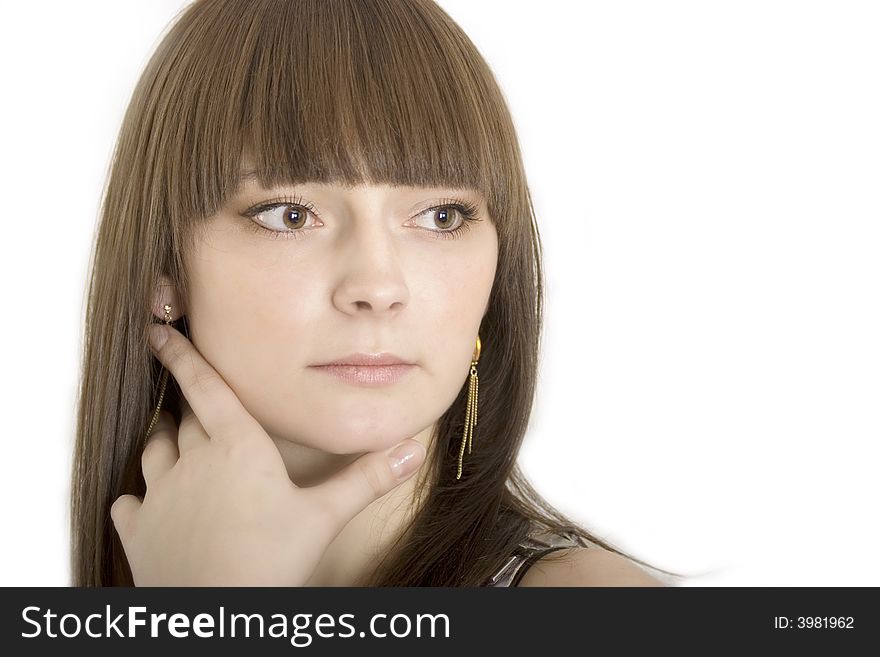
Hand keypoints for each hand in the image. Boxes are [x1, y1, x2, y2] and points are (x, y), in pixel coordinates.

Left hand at [110, 324, 426, 585]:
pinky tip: (145, 504)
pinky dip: (137, 498)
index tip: (160, 332)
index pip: (204, 387)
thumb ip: (366, 479)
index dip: (181, 356)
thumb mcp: (324, 517)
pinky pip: (129, 502)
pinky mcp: (138, 531)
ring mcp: (159, 496)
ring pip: (153, 452)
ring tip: (169, 439)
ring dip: (162, 443)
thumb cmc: (269, 563)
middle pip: (184, 419)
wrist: (215, 613)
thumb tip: (412, 450)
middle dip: (188, 406)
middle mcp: (192, 461)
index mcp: (236, 447)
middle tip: (192, 397)